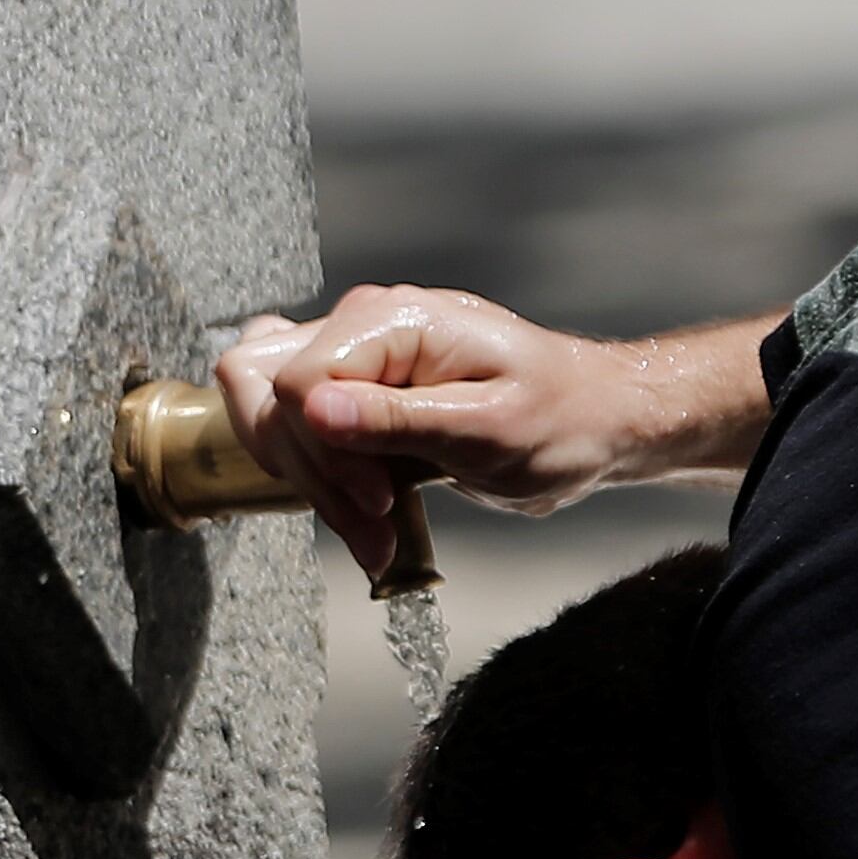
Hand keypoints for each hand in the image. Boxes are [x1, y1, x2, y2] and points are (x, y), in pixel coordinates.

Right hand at [212, 288, 776, 574]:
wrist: (593, 424)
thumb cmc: (560, 418)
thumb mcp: (486, 427)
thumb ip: (395, 419)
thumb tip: (312, 408)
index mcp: (393, 320)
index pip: (291, 379)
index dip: (321, 448)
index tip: (377, 496)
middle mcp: (364, 329)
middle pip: (264, 394)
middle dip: (310, 473)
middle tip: (375, 523)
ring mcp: (357, 363)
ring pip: (274, 421)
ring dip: (317, 490)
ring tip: (380, 539)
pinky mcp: (359, 400)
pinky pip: (306, 439)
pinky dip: (327, 489)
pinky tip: (372, 525)